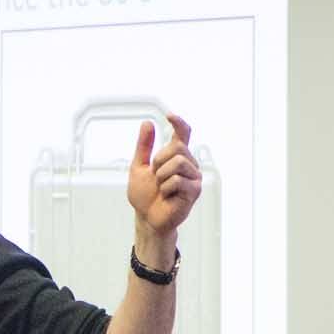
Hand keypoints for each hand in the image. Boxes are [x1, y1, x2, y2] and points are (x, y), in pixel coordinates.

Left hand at [127, 113, 201, 241]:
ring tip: (161, 187)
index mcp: (176, 156)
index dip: (179, 124)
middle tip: (156, 176)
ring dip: (161, 176)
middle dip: (159, 161)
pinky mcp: (195, 190)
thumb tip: (147, 123)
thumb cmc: (145, 195)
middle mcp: (188, 163)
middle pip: (177, 147)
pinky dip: (166, 188)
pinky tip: (167, 196)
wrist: (146, 217)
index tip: (169, 116)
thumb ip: (143, 146)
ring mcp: (194, 177)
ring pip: (178, 162)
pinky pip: (177, 180)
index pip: (183, 134)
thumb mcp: (138, 166)